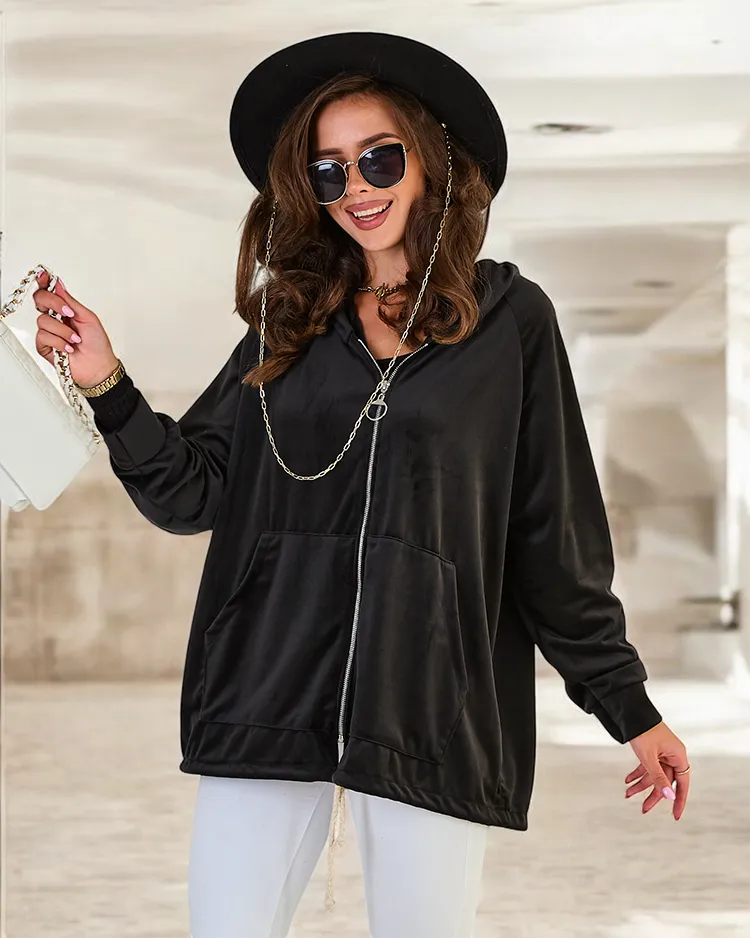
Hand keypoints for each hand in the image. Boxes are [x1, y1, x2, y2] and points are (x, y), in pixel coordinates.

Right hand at [33, 269, 119, 387]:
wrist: (98, 366)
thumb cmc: (97, 344)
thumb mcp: (88, 317)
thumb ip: (70, 301)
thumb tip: (58, 284)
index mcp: (65, 310)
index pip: (50, 292)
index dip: (44, 282)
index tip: (44, 275)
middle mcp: (55, 319)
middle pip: (40, 300)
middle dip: (54, 303)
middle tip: (68, 313)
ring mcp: (49, 332)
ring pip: (43, 320)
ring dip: (63, 330)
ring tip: (76, 339)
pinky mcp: (44, 346)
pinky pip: (43, 336)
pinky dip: (59, 342)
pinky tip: (68, 348)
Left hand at [625, 721, 689, 820]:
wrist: (632, 712)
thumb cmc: (643, 730)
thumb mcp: (649, 757)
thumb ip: (658, 777)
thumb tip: (668, 796)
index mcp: (678, 756)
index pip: (682, 784)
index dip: (679, 800)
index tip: (675, 815)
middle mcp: (673, 755)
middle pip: (665, 781)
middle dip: (653, 795)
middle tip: (644, 809)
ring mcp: (662, 753)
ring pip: (654, 775)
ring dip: (641, 784)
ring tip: (627, 793)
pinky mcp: (653, 750)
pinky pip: (647, 766)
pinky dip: (637, 773)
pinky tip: (627, 780)